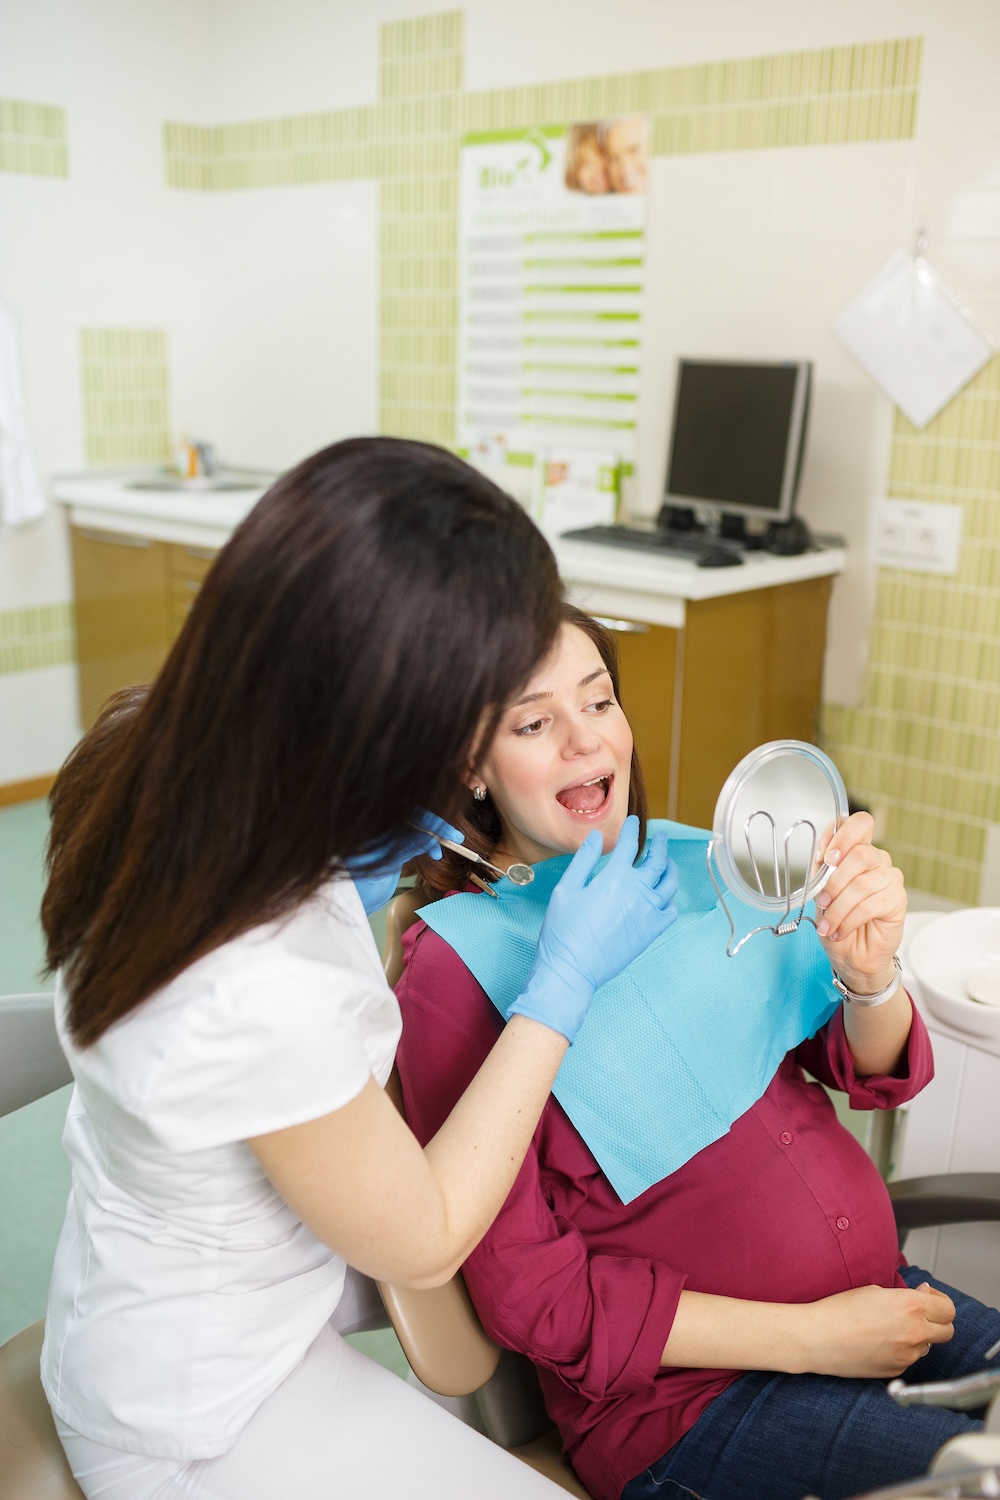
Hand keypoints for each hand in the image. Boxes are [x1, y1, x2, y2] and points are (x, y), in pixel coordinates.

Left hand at [347, 810, 462, 915]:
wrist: (348, 904)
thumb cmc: (356, 887)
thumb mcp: (382, 867)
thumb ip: (405, 849)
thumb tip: (430, 837)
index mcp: (371, 825)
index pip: (406, 812)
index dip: (430, 821)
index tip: (449, 834)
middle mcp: (378, 826)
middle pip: (412, 816)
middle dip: (434, 826)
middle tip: (455, 839)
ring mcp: (384, 835)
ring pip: (414, 825)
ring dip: (432, 834)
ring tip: (442, 850)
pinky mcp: (389, 845)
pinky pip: (411, 836)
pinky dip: (425, 841)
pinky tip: (434, 850)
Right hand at [510, 817, 678, 1041]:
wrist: (573, 969)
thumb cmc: (563, 930)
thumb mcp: (566, 890)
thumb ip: (584, 860)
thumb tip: (598, 837)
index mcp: (616, 878)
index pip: (630, 845)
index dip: (632, 830)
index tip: (635, 822)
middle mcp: (638, 891)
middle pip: (658, 860)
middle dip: (660, 845)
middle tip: (661, 837)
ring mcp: (649, 912)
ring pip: (670, 883)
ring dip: (670, 868)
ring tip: (667, 863)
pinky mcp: (652, 932)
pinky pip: (671, 910)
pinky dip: (670, 899)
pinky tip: (663, 896)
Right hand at [803, 1283, 954, 1377]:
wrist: (818, 1339)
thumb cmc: (839, 1310)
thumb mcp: (874, 1291)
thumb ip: (905, 1295)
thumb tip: (923, 1295)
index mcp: (911, 1306)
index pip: (948, 1308)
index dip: (939, 1301)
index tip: (928, 1297)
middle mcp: (915, 1332)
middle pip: (947, 1330)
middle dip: (937, 1321)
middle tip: (919, 1313)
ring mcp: (908, 1355)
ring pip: (928, 1345)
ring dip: (919, 1336)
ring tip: (891, 1327)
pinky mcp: (897, 1371)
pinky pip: (910, 1358)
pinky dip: (902, 1350)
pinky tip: (880, 1342)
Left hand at [814, 812, 905, 990]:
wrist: (850, 953)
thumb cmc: (836, 919)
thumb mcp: (820, 891)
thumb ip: (822, 870)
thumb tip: (821, 857)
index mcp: (858, 849)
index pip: (860, 823)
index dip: (842, 835)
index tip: (825, 858)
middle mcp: (878, 859)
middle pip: (860, 854)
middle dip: (834, 881)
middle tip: (822, 901)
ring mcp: (890, 878)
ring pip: (862, 884)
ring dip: (838, 907)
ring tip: (827, 924)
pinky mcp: (898, 900)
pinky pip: (870, 905)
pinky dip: (848, 920)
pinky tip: (839, 931)